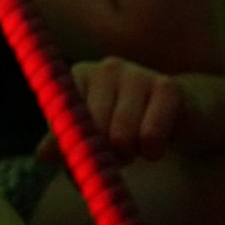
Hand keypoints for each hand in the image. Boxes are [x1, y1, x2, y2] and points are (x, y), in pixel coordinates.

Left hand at [69, 56, 188, 163]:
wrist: (181, 115)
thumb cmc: (127, 125)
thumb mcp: (92, 133)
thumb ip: (65, 142)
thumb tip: (43, 155)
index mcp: (80, 75)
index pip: (63, 117)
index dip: (74, 146)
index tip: (85, 157)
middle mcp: (106, 68)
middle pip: (92, 128)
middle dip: (104, 153)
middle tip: (118, 155)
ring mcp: (137, 73)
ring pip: (120, 136)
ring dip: (129, 154)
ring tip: (136, 147)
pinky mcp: (168, 87)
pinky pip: (150, 135)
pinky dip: (151, 151)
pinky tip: (155, 145)